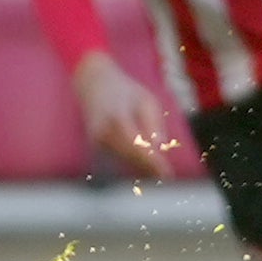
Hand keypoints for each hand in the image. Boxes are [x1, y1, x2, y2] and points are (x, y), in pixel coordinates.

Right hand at [71, 52, 174, 177]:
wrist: (93, 84)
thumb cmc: (126, 91)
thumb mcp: (146, 100)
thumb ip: (153, 124)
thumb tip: (159, 148)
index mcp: (118, 118)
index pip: (137, 146)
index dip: (152, 162)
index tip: (167, 173)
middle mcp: (104, 132)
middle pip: (130, 157)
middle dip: (149, 168)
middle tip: (167, 176)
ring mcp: (97, 140)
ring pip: (123, 160)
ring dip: (141, 167)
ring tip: (160, 172)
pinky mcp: (95, 145)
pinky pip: (117, 157)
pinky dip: (131, 161)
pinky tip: (145, 165)